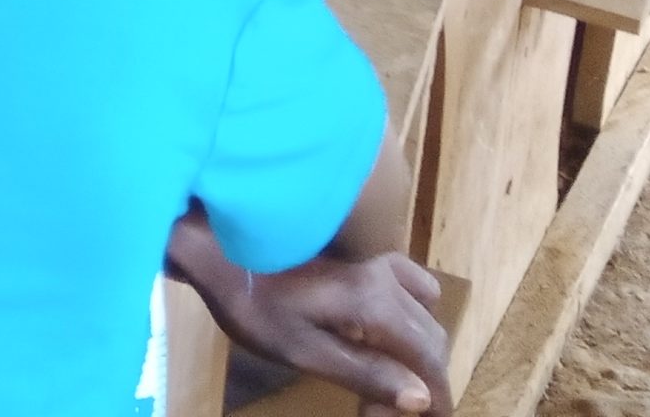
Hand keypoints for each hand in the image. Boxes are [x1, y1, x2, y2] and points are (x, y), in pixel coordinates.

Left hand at [199, 254, 449, 415]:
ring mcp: (372, 256)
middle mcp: (384, 274)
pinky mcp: (358, 250)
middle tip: (386, 409)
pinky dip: (409, 313)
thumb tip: (423, 399)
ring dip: (419, 347)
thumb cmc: (254, 305)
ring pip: (424, 308)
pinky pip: (406, 282)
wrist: (215, 248)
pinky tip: (380, 332)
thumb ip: (366, 373)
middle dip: (423, 380)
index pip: (429, 359)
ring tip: (391, 377)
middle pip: (430, 336)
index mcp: (375, 301)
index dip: (434, 399)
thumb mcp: (304, 351)